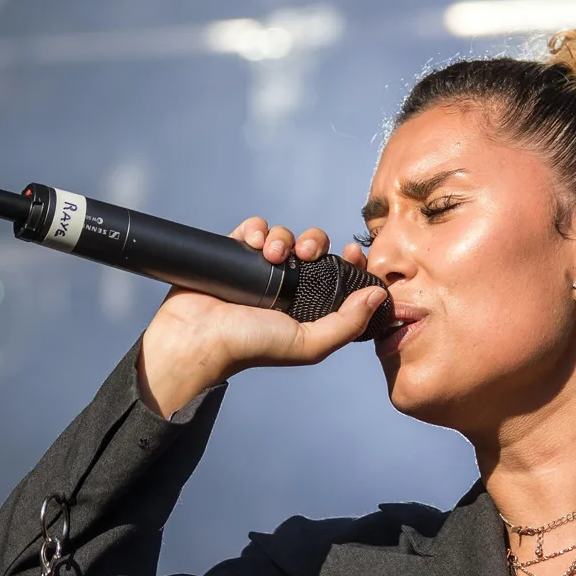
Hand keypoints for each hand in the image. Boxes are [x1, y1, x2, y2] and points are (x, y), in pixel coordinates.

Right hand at [137, 218, 381, 414]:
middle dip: (314, 242)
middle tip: (306, 253)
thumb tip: (377, 295)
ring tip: (271, 255)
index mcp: (307, 306)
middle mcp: (286, 286)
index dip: (348, 260)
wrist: (198, 338)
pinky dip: (257, 228)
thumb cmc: (251, 346)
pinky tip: (254, 243)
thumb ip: (347, 323)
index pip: (337, 275)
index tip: (351, 251)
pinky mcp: (233, 254)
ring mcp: (259, 269)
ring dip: (282, 237)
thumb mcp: (309, 343)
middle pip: (313, 248)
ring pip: (284, 236)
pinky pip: (254, 228)